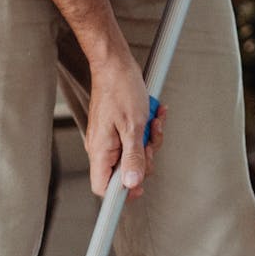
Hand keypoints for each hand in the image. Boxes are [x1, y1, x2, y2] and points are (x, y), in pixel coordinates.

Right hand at [85, 57, 166, 198]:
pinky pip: (134, 140)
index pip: (104, 188)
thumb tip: (132, 184)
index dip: (123, 192)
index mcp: (100, 151)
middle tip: (150, 142)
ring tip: (153, 122)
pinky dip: (146, 130)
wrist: (115, 63)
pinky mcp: (117, 129)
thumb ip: (133, 158)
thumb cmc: (120, 89)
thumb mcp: (133, 127)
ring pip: (133, 155)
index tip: (141, 186)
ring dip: (149, 140)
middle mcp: (102, 148)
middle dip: (145, 159)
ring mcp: (109, 139)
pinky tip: (154, 115)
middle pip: (125, 172)